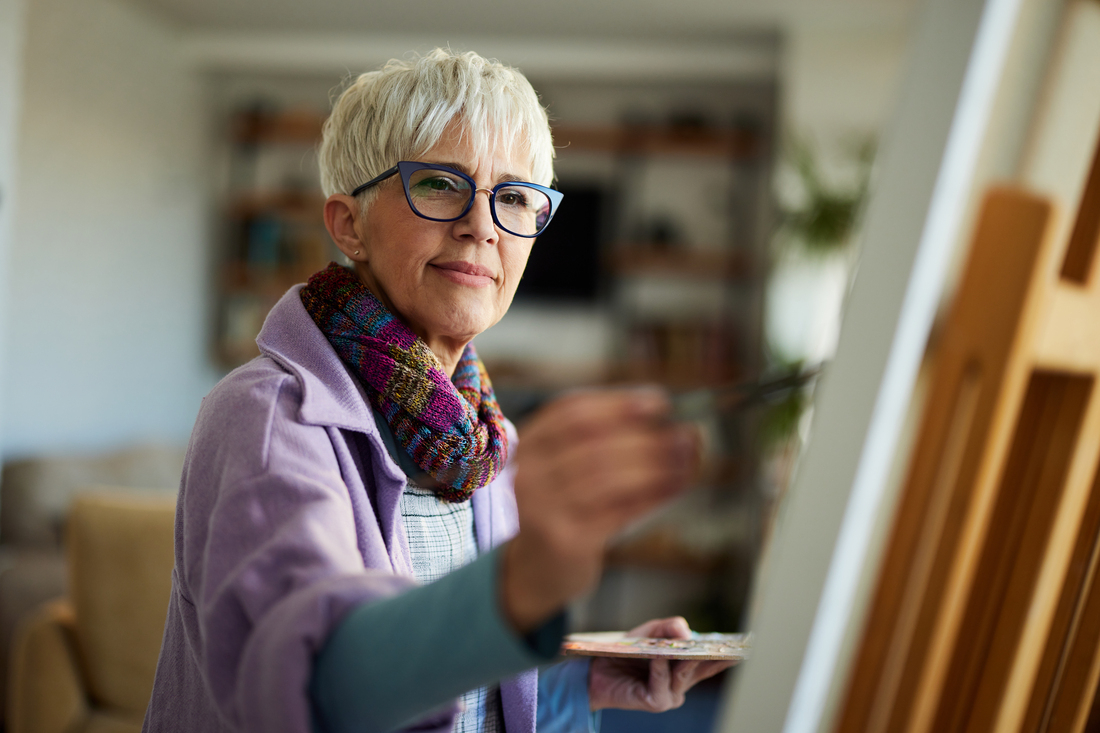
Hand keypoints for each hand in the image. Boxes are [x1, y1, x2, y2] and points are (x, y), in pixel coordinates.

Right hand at [499, 388, 698, 631]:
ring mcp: (543, 509)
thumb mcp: (569, 469)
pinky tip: (676, 484)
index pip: (572, 412)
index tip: (660, 403)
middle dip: (647, 437)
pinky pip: (619, 511)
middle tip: (687, 435)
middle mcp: (529, 474)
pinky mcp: (566, 541)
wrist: (530, 570)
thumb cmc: (563, 509)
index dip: (618, 403)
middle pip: (594, 444)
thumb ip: (610, 444)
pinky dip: (653, 494)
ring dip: (655, 465)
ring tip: (686, 458)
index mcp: (528, 446)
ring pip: (608, 477)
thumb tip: (681, 431)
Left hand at [587, 617, 733, 711]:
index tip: (745, 646)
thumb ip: (670, 628)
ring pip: (682, 675)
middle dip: (711, 656)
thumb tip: (688, 633)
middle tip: (724, 645)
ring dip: (679, 659)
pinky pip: (662, 684)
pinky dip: (660, 669)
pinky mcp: (655, 702)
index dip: (727, 655)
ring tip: (677, 644)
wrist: (596, 669)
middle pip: (701, 668)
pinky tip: (657, 657)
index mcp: (683, 668)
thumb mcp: (650, 632)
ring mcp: (670, 695)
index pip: (710, 662)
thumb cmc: (626, 651)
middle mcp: (681, 684)